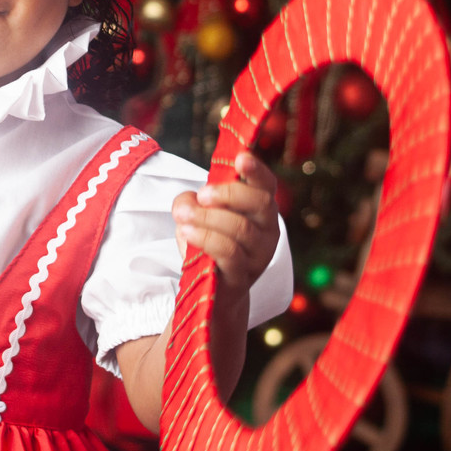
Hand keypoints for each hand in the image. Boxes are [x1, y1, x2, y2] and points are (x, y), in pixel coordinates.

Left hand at [172, 150, 278, 296]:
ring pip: (241, 228)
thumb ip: (191, 202)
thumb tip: (188, 201)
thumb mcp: (198, 217)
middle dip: (227, 194)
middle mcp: (268, 232)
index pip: (267, 186)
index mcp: (261, 211)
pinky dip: (206, 238)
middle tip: (201, 195)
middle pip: (260, 203)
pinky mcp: (243, 277)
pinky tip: (187, 232)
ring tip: (182, 217)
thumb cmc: (208, 246)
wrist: (212, 293)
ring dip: (207, 217)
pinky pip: (229, 252)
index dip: (257, 170)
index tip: (241, 158)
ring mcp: (258, 257)